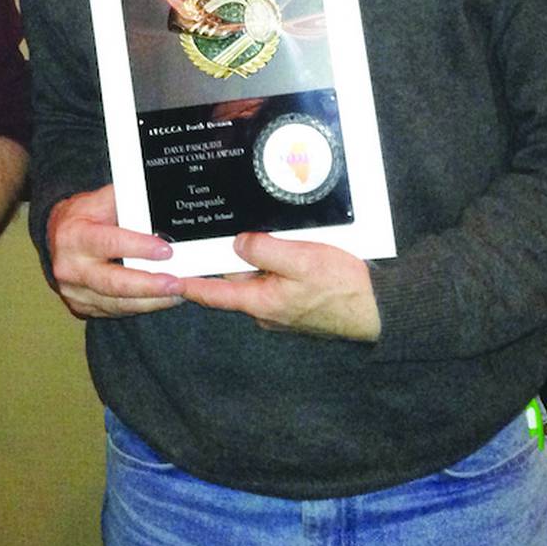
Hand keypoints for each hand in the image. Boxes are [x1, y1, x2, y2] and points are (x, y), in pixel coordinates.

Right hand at [46, 185, 182, 318]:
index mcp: (74, 236)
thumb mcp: (98, 200)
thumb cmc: (82, 217)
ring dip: (152, 300)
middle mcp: (71, 268)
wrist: (56, 238)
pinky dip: (143, 306)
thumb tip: (156, 205)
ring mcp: (75, 291)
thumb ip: (126, 201)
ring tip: (177, 292)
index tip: (165, 250)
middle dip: (149, 285)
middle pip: (114, 283)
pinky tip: (161, 299)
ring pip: (118, 303)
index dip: (138, 248)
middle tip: (177, 282)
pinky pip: (117, 311)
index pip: (109, 243)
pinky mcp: (83, 307)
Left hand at [179, 232, 380, 340]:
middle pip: (234, 282)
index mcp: (261, 302)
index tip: (167, 278)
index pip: (214, 295)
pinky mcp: (297, 304)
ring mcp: (282, 309)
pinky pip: (275, 282)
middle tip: (217, 235)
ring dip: (255, 261)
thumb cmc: (342, 286)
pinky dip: (273, 266)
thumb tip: (237, 243)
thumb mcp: (301, 259)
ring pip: (256, 280)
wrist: (379, 310)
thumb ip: (264, 250)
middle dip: (227, 260)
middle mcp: (267, 310)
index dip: (190, 284)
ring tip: (257, 237)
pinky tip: (283, 249)